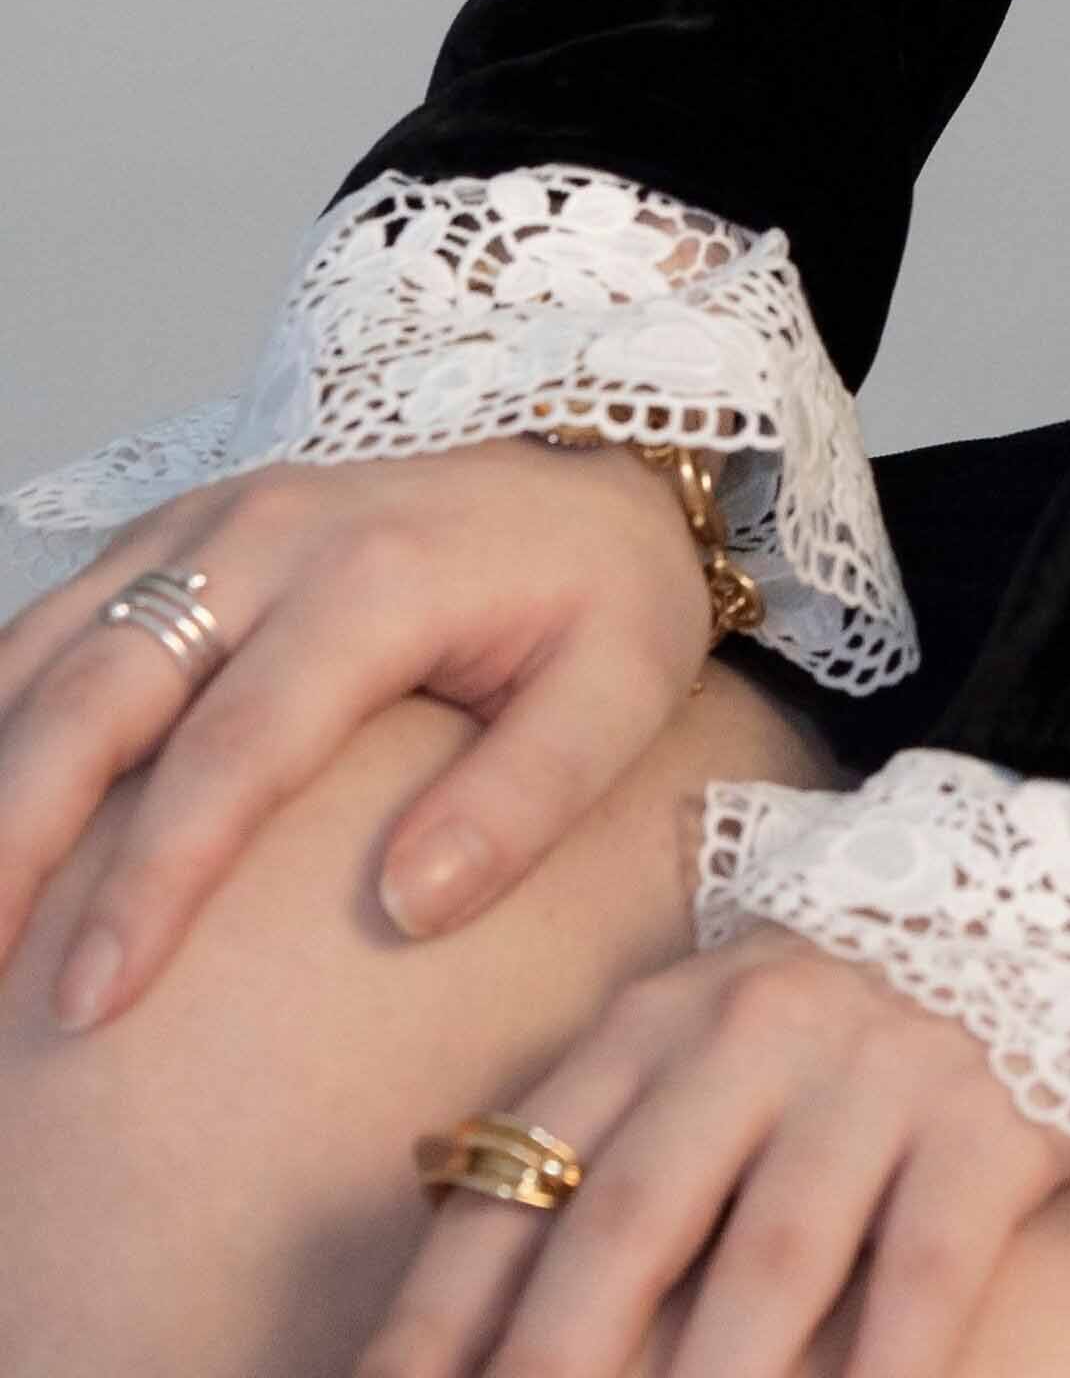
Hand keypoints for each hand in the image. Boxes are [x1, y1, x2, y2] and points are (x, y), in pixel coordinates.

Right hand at [0, 437, 721, 1030]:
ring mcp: (206, 524)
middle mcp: (269, 535)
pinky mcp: (174, 534)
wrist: (598, 452)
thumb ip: (526, 796)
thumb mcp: (622, 683)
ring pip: (47, 654)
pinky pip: (49, 626)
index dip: (156, 880)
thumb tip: (410, 906)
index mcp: (377, 578)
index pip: (237, 749)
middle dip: (17, 841)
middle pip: (101, 693)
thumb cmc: (602, 588)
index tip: (94, 1002)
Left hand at [358, 925, 1069, 1377]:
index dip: (429, 1326)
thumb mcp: (689, 1053)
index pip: (508, 1192)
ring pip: (769, 1259)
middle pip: (624, 1228)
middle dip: (549, 1371)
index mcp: (647, 1026)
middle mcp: (749, 1034)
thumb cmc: (824, 1031)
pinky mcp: (989, 1115)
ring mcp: (875, 1070)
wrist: (1044, 900)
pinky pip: (925, 1267)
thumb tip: (437, 1325)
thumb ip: (584, 1154)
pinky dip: (883, 1372)